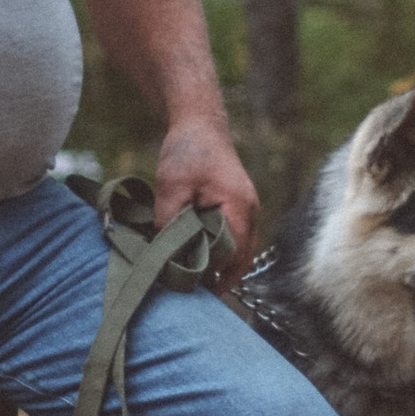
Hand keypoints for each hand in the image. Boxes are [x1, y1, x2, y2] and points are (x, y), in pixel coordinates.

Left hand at [153, 117, 259, 281]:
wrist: (200, 124)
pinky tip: (200, 258)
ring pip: (241, 249)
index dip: (220, 275)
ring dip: (222, 265)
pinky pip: (234, 237)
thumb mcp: (172, 184)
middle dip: (223, 276)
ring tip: (197, 281)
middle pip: (243, 256)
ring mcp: (246, 209)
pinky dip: (221, 251)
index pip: (236, 254)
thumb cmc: (189, 151)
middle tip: (197, 291)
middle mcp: (250, 211)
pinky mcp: (237, 207)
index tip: (200, 289)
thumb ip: (169, 218)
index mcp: (238, 207)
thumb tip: (164, 250)